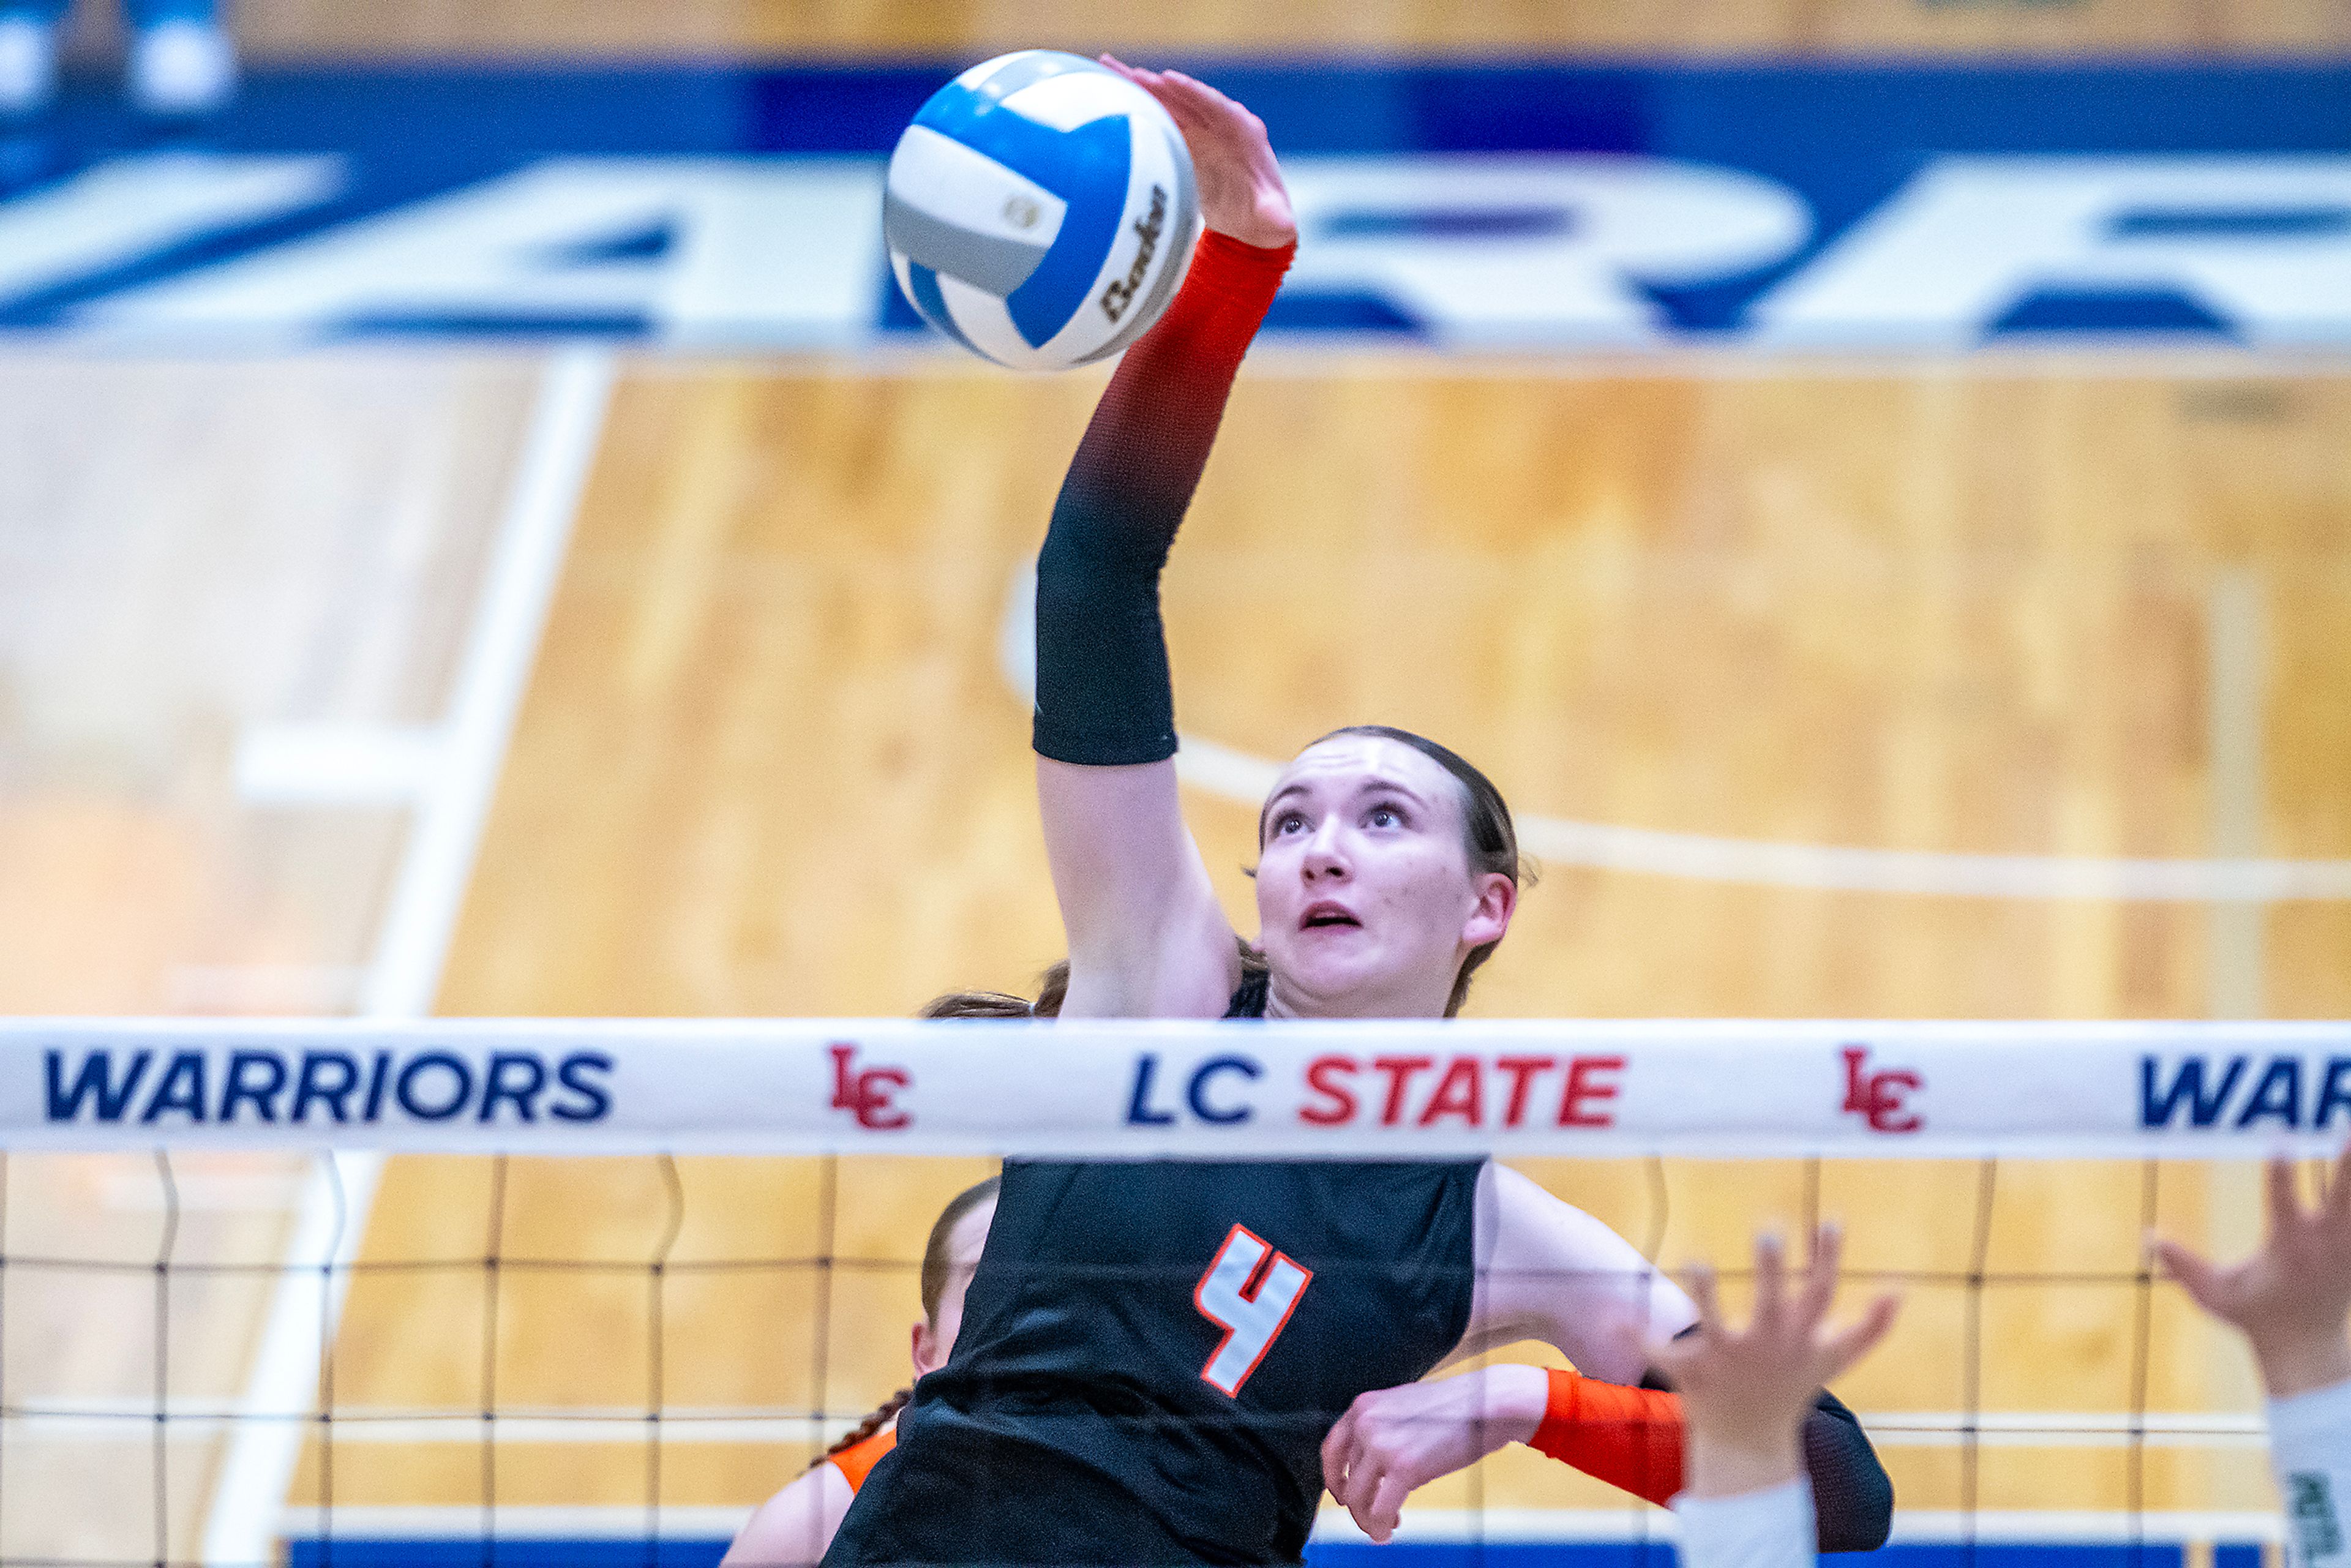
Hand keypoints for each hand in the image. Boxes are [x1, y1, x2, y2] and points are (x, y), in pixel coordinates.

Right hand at [1097, 56, 1296, 248]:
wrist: (1250, 221)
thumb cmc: (1264, 219)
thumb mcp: (1274, 222)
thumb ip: (1277, 221)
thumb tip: (1283, 227)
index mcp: (1245, 135)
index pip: (1217, 107)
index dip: (1193, 93)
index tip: (1168, 79)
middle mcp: (1222, 125)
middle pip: (1188, 100)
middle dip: (1160, 87)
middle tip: (1130, 74)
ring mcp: (1202, 130)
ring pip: (1169, 104)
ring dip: (1141, 88)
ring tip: (1108, 71)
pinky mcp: (1185, 139)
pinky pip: (1159, 117)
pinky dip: (1138, 104)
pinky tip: (1110, 91)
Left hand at [1320, 1363, 1547, 1543]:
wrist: (1486, 1403)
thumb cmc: (1453, 1408)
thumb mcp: (1402, 1407)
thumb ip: (1381, 1429)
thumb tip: (1371, 1466)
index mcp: (1364, 1406)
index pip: (1331, 1450)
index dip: (1333, 1478)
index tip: (1343, 1495)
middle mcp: (1366, 1423)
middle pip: (1347, 1480)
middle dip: (1359, 1505)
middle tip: (1374, 1517)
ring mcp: (1383, 1444)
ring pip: (1358, 1499)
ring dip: (1368, 1520)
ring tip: (1385, 1526)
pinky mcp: (1404, 1467)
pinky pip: (1380, 1510)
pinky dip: (1380, 1527)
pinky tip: (1390, 1530)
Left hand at [1639, 1225, 1898, 1498]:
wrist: (1752, 1447)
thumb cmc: (1793, 1390)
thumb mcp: (1835, 1359)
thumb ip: (1872, 1327)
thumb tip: (1903, 1288)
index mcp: (1798, 1337)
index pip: (1820, 1293)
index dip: (1828, 1258)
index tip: (1831, 1218)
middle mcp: (1766, 1347)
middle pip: (1773, 1306)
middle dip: (1773, 1271)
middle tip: (1769, 1230)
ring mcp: (1729, 1362)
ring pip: (1716, 1327)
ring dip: (1705, 1295)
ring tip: (1696, 1259)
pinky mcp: (1693, 1375)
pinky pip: (1663, 1355)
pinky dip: (1638, 1337)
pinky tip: (1614, 1316)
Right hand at [2152, 1147, 2350, 1398]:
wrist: (2306, 1348)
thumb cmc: (2253, 1317)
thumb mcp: (2213, 1296)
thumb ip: (2183, 1266)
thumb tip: (2148, 1236)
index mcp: (2288, 1251)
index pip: (2283, 1204)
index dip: (2281, 1172)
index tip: (2280, 1139)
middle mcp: (2324, 1246)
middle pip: (2342, 1198)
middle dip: (2347, 1166)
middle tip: (2346, 1130)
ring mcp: (2347, 1248)